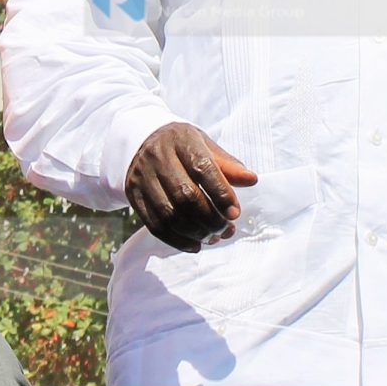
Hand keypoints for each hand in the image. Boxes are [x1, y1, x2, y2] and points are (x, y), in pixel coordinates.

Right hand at [125, 124, 259, 252]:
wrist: (140, 141)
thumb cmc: (181, 146)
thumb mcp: (205, 146)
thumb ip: (228, 165)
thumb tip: (252, 180)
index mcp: (181, 141)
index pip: (202, 169)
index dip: (221, 194)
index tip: (235, 213)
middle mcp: (158, 158)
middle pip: (185, 196)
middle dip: (210, 218)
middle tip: (225, 229)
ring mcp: (143, 178)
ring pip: (169, 214)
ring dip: (195, 232)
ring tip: (213, 237)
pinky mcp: (134, 196)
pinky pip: (155, 225)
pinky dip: (177, 240)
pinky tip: (195, 244)